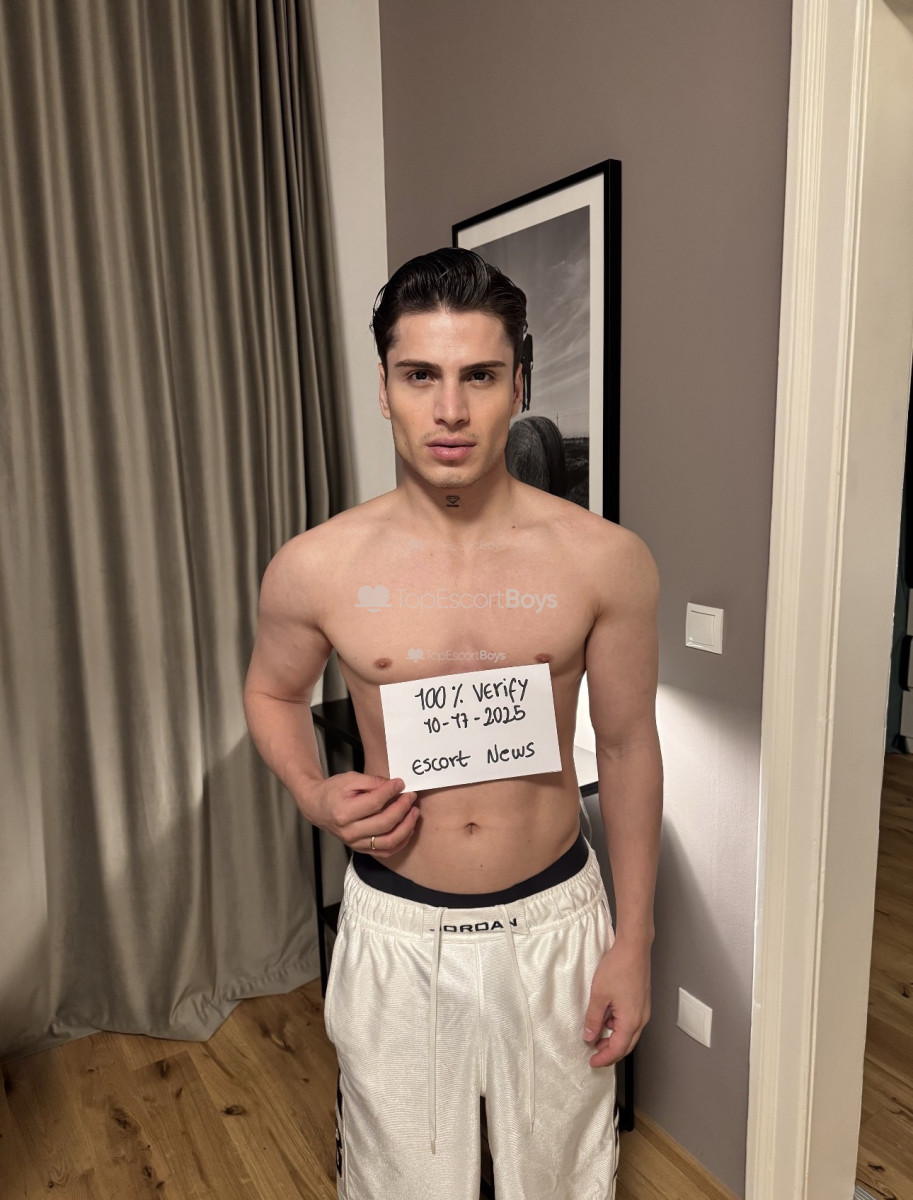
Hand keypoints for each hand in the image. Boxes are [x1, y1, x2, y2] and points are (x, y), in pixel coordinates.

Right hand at [303, 773, 419, 857]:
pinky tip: (408, 828)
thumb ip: (373, 782)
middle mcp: (350, 832)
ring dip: (407, 827)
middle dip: (403, 808)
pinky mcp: (361, 850)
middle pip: (384, 823)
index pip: (375, 803)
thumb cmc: (333, 791)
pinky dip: (401, 841)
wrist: (317, 807)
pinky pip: (386, 851)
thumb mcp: (350, 779)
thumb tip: (396, 786)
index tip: (401, 783)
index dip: (391, 792)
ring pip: (389, 841)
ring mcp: (356, 844)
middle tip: (411, 796)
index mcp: (344, 812)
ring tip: (414, 812)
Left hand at [582, 938, 651, 1066]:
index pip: (618, 1049)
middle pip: (626, 1045)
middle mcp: (641, 1018)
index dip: (604, 1058)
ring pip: (629, 1033)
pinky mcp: (642, 1000)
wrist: (634, 948)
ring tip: (597, 1032)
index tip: (592, 1062)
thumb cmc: (619, 967)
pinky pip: (631, 1021)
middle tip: (595, 1054)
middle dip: (610, 1052)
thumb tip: (589, 1035)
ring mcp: (643, 1009)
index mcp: (631, 1020)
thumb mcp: (599, 995)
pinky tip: (607, 1016)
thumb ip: (593, 1018)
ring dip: (614, 1037)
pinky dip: (619, 1025)